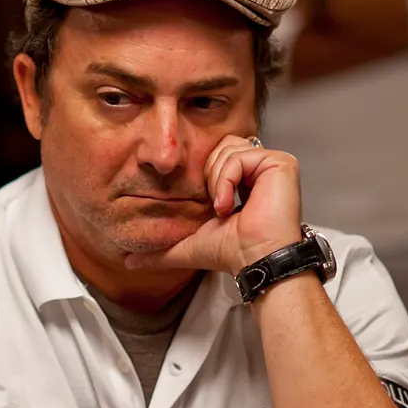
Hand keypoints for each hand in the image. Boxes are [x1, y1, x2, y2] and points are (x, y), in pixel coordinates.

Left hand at [125, 135, 302, 275]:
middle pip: (220, 146)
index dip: (202, 177)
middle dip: (208, 178)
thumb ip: (160, 250)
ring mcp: (272, 163)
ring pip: (227, 148)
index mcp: (243, 178)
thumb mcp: (188, 245)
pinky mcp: (280, 162)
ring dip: (217, 180)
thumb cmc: (232, 252)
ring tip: (223, 208)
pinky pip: (239, 156)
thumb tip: (127, 261)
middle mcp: (260, 168)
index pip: (214, 155)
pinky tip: (230, 205)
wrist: (255, 260)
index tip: (208, 207)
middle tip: (215, 208)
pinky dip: (227, 180)